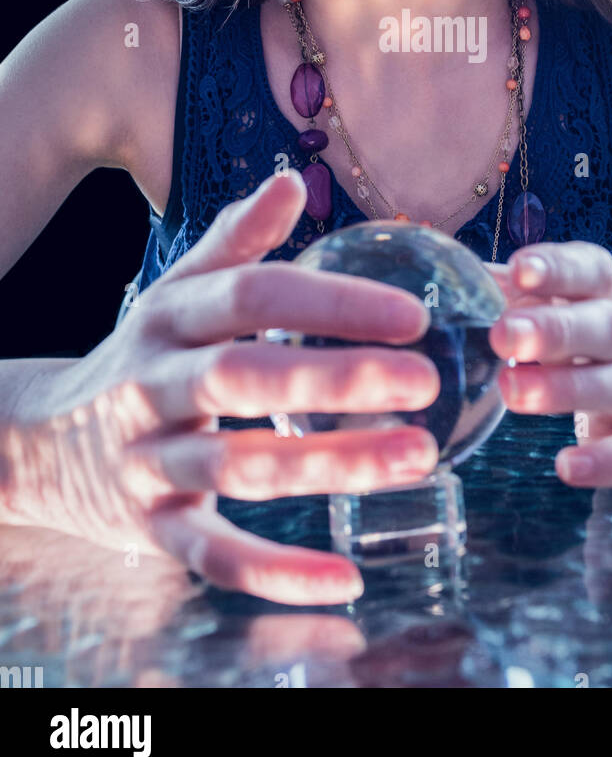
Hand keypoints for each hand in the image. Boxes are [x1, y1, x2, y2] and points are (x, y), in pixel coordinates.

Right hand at [4, 172, 439, 604]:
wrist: (43, 442)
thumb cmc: (142, 356)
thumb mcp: (176, 293)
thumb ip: (236, 241)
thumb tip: (291, 179)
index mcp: (170, 317)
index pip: (253, 297)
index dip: (331, 303)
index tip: (414, 317)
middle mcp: (154, 385)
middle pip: (243, 379)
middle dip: (335, 380)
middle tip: (424, 383)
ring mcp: (150, 461)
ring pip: (240, 467)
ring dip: (331, 464)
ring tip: (417, 455)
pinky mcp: (151, 529)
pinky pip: (214, 556)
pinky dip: (277, 573)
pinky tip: (346, 577)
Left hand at [483, 242, 611, 487]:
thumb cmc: (593, 329)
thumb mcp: (568, 299)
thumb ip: (515, 288)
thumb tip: (460, 275)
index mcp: (607, 294)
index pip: (590, 271)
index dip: (558, 268)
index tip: (521, 270)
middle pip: (603, 327)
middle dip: (554, 330)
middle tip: (502, 335)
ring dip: (563, 390)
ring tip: (512, 391)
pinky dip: (605, 463)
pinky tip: (566, 466)